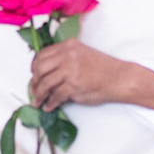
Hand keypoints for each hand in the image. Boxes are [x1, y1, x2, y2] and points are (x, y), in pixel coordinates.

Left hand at [29, 40, 153, 110]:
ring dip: (39, 95)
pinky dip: (50, 103)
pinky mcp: (73, 85)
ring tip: (37, 102)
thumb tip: (47, 73)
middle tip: (34, 90)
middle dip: (34, 82)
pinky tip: (49, 106)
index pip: (42, 54)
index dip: (35, 66)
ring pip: (45, 83)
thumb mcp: (82, 54)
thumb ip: (64, 59)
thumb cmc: (103, 68)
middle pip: (40, 68)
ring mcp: (70, 70)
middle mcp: (67, 56)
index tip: (34, 75)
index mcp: (68, 46)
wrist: (119, 77)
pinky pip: (55, 96)